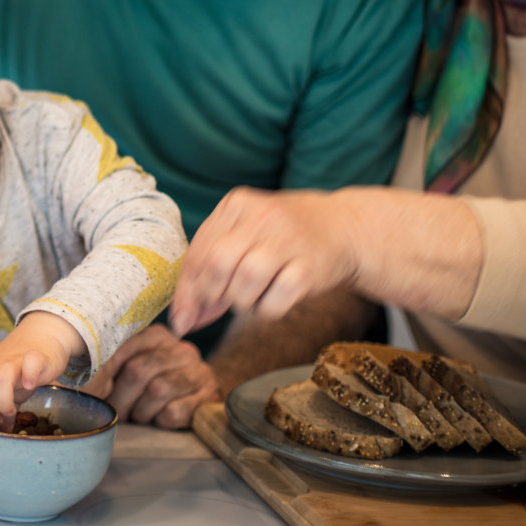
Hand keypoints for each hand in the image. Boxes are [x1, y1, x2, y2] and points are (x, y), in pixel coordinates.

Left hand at [0, 312, 81, 429]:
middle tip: (5, 418)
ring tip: (15, 407)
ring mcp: (15, 360)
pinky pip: (30, 362)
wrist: (44, 332)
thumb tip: (2, 433)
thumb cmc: (24, 366)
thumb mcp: (9, 388)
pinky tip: (32, 384)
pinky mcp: (37, 355)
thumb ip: (3, 408)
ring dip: (4, 401)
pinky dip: (29, 375)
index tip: (1, 423)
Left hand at [82, 325, 218, 428]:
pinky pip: (174, 411)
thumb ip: (107, 361)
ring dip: (141, 411)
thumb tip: (64, 369)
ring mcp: (198, 370)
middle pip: (139, 371)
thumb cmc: (150, 386)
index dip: (107, 373)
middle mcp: (180, 348)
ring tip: (139, 415)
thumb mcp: (129, 368)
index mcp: (157, 335)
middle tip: (116, 411)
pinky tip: (159, 419)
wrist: (196, 401)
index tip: (99, 388)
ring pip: (157, 390)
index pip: (124, 348)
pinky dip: (160, 421)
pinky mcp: (209, 395)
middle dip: (122, 399)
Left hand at [169, 187, 356, 338]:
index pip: (198, 252)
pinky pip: (276, 301)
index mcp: (235, 205)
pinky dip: (266, 310)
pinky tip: (272, 300)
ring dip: (241, 302)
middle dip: (212, 295)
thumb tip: (181, 320)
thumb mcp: (243, 236)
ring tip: (252, 296)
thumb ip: (209, 270)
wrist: (344, 226)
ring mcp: (288, 240)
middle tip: (223, 302)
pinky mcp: (311, 267)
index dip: (186, 290)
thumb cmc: (281, 236)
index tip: (182, 318)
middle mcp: (261, 216)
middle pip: (217, 265)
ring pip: (244, 283)